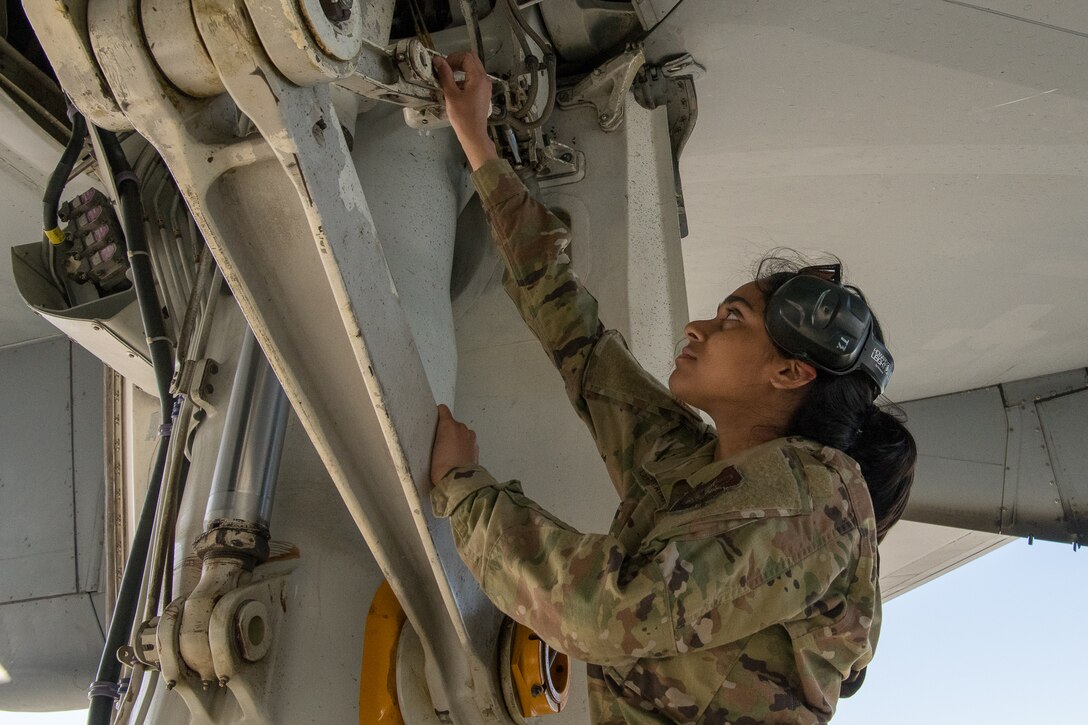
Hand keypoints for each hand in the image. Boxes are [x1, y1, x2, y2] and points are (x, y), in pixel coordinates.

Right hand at [430, 404, 478, 485]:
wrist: (457, 480)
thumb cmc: (441, 465)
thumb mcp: (432, 448)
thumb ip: (437, 435)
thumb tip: (440, 434)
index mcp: (449, 425)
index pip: (443, 410)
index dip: (438, 415)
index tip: (435, 421)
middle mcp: (462, 428)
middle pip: (453, 424)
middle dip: (448, 431)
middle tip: (441, 445)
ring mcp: (471, 438)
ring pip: (462, 434)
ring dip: (457, 439)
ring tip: (450, 453)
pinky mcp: (476, 448)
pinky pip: (468, 443)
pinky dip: (464, 447)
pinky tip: (458, 458)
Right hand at [433, 52, 497, 169]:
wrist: (474, 134)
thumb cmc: (462, 116)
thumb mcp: (451, 94)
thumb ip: (445, 75)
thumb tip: (438, 60)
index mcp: (478, 78)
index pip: (466, 57)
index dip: (453, 58)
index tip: (443, 67)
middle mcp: (485, 79)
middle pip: (472, 60)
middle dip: (457, 61)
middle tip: (445, 69)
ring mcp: (486, 86)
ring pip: (474, 68)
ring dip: (461, 69)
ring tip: (448, 78)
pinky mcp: (484, 92)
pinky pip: (475, 78)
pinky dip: (465, 77)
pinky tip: (455, 87)